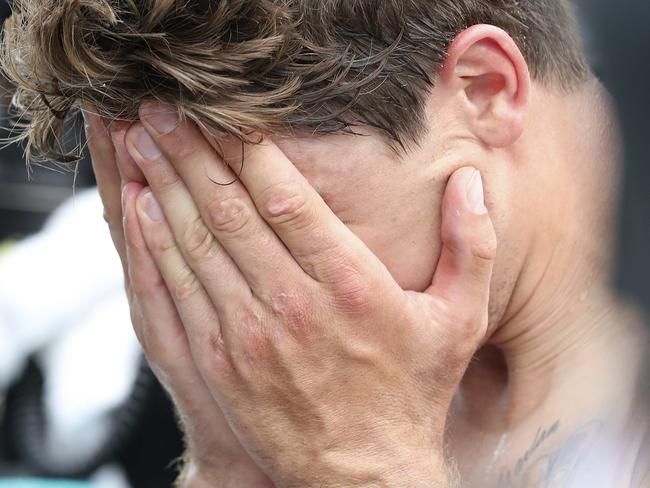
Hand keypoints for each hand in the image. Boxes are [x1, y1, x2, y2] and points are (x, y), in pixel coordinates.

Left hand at [120, 103, 496, 487]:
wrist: (362, 475)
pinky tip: (140, 209)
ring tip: (141, 143)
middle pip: (231, 210)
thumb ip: (473, 246)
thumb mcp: (461, 319)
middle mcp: (294, 304)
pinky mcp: (222, 360)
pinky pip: (180, 289)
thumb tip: (470, 183)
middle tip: (160, 109)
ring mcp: (251, 334)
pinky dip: (157, 245)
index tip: (222, 114)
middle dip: (191, 152)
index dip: (248, 149)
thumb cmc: (410, 395)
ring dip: (165, 186)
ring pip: (198, 243)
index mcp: (351, 285)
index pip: (287, 198)